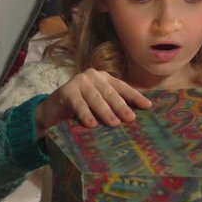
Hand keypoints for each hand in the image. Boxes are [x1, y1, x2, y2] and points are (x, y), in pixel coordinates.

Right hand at [34, 68, 151, 136]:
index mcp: (104, 78)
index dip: (135, 96)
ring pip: (95, 98)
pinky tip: (91, 124)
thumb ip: (113, 106)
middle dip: (121, 106)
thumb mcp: (99, 105)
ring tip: (114, 123)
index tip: (148, 106)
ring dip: (105, 111)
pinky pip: (78, 104)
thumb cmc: (81, 109)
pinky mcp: (66, 91)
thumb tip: (135, 118)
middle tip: (130, 118)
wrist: (53, 110)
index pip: (122, 87)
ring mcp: (79, 82)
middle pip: (110, 93)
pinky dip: (85, 114)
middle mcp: (93, 77)